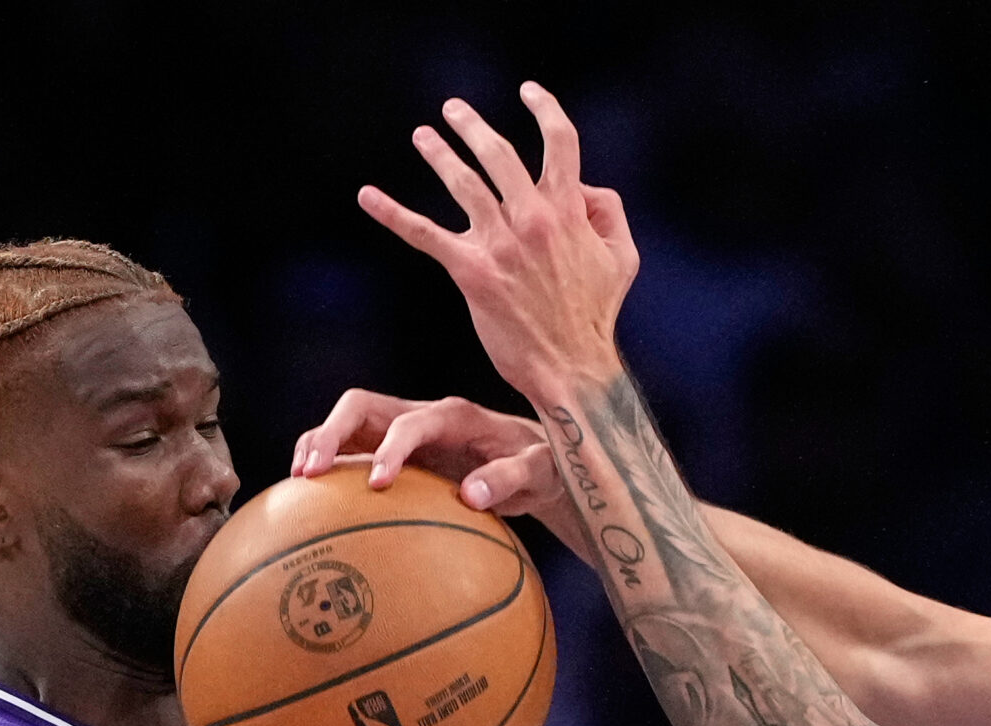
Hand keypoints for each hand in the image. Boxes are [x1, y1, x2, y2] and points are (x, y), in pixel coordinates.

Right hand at [291, 392, 590, 557]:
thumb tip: (470, 495)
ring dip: (318, 445)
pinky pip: (353, 451)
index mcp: (456, 416)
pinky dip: (329, 467)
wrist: (538, 461)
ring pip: (347, 424)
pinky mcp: (394, 450)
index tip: (379, 484)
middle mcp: (422, 415)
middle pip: (361, 406)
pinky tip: (312, 501)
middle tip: (308, 473)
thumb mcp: (540, 472)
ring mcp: (403, 430)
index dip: (392, 448)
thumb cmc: (541, 466)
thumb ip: (509, 478)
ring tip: (296, 482)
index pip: (413, 422)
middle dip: (330, 433)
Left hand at [358, 84, 639, 403]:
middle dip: (473, 126)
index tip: (529, 92)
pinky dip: (392, 212)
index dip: (546, 108)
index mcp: (569, 210)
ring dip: (438, 154)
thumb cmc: (596, 316)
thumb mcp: (624, 258)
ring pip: (462, 183)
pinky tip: (367, 195)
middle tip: (453, 110)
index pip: (560, 142)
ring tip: (422, 136)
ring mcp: (500, 243)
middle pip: (499, 154)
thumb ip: (609, 212)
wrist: (573, 368)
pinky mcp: (471, 271)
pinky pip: (425, 233)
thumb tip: (585, 187)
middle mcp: (533, 218)